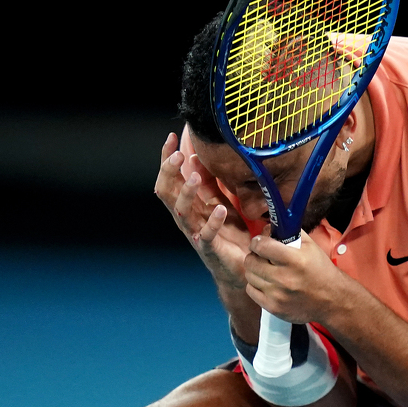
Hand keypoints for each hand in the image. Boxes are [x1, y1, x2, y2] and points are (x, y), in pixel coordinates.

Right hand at [155, 132, 250, 289]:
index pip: (170, 178)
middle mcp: (186, 218)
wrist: (240, 269)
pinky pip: (206, 235)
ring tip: (194, 176)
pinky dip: (212, 222)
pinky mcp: (209, 249)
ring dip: (187, 193)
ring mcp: (195, 234)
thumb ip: (208, 184)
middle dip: (170, 172)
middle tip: (178, 155)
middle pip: (167, 192)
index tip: (170, 138)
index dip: (167, 159)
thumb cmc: (228, 235)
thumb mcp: (219, 203)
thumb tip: (196, 158)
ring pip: (182, 212)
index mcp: (188, 205)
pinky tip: (220, 209)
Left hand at [243, 230, 349, 324]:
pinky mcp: (273, 307)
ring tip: (265, 269)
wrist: (331, 299)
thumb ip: (290, 233)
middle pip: (251, 261)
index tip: (259, 242)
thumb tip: (269, 227)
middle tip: (261, 256)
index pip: (261, 246)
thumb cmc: (320, 270)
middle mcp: (284, 278)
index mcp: (294, 260)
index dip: (257, 241)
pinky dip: (256, 285)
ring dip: (255, 270)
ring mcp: (277, 295)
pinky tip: (266, 282)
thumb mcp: (310, 246)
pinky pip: (251, 291)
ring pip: (249, 276)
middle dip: (254, 255)